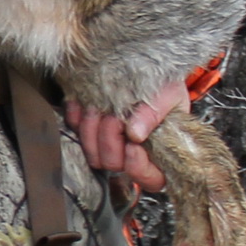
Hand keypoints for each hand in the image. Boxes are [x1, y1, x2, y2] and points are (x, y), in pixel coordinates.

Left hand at [64, 77, 190, 195]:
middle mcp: (133, 153)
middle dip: (111, 140)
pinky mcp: (89, 131)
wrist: (143, 65)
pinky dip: (76, 117)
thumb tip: (136, 134)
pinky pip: (74, 133)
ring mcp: (109, 145)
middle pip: (114, 164)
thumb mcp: (170, 94)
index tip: (132, 145)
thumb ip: (156, 113)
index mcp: (160, 152)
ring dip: (93, 129)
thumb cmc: (164, 84)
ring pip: (92, 156)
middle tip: (115, 117)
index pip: (152, 180)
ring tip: (101, 108)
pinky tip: (84, 103)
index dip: (138, 168)